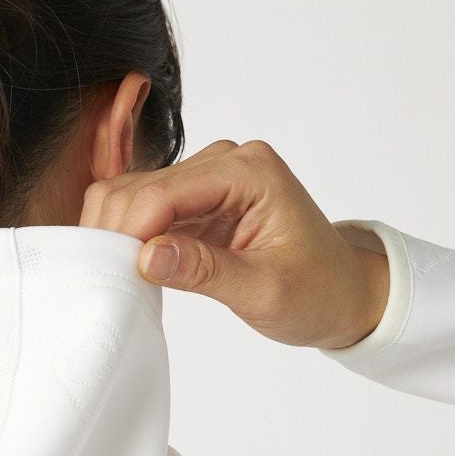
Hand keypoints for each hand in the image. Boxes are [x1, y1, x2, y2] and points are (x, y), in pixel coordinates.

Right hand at [79, 139, 389, 350]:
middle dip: (116, 234)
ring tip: (121, 278)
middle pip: (138, 187)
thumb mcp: (266, 291)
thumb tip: (147, 257)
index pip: (164, 191)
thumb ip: (205, 271)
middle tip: (112, 283)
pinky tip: (131, 267)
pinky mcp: (194, 199)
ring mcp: (207, 178)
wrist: (343, 292)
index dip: (130, 232)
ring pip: (130, 194)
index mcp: (249, 172)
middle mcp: (225, 162)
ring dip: (117, 235)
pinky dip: (127, 237)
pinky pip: (141, 208)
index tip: (116, 275)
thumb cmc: (317, 291)